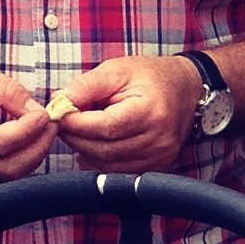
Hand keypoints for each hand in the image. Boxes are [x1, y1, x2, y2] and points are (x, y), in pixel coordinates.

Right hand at [0, 58, 54, 183]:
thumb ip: (8, 92)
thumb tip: (38, 111)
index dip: (28, 131)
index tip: (45, 114)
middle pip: (9, 168)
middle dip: (38, 147)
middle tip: (53, 124)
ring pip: (10, 175)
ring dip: (34, 155)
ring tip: (45, 129)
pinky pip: (5, 174)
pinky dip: (24, 159)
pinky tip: (31, 139)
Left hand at [53, 54, 201, 172]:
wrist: (186, 88)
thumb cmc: (150, 76)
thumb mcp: (116, 70)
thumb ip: (86, 86)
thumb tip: (58, 103)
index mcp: (150, 111)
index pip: (105, 127)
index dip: (76, 124)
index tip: (59, 115)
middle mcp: (159, 139)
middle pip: (105, 149)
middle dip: (76, 138)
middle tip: (62, 125)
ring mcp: (161, 156)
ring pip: (109, 165)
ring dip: (86, 151)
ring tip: (77, 133)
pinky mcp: (159, 165)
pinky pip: (121, 172)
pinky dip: (100, 162)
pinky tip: (91, 147)